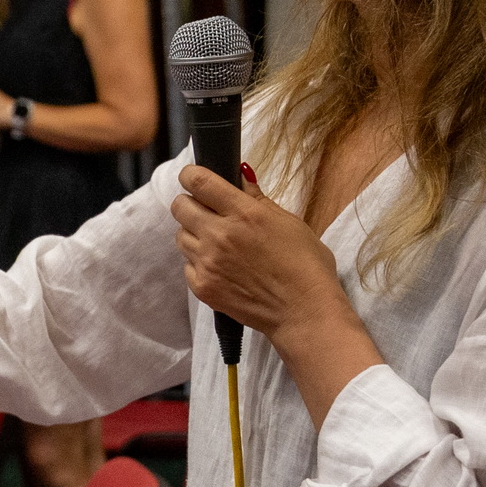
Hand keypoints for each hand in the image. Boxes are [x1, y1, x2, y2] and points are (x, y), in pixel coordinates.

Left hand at [169, 166, 349, 340]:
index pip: (198, 181)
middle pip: (180, 206)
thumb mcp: (289, 222)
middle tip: (207, 212)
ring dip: (193, 234)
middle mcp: (219, 235)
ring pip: (179, 236)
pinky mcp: (202, 287)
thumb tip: (240, 176)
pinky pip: (187, 265)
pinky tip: (220, 267)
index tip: (193, 178)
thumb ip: (258, 199)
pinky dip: (198, 263)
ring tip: (217, 243)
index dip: (191, 175)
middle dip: (190, 204)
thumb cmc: (306, 266)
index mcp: (243, 213)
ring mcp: (208, 263)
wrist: (304, 312)